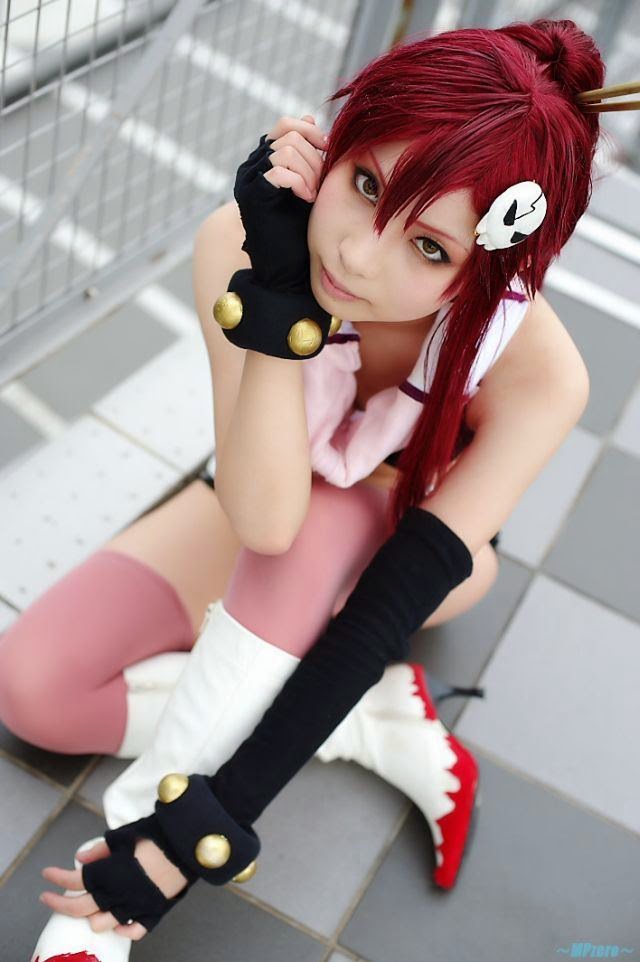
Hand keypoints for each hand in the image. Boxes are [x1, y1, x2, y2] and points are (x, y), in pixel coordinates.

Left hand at [39, 836, 188, 941]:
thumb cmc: (156, 834)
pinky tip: (118, 922)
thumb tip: (82, 858)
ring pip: (102, 924)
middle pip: (80, 908)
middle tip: (48, 898)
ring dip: (90, 916)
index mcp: (108, 874)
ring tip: (87, 908)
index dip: (57, 878)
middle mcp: (116, 896)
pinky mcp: (152, 913)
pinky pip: (133, 931)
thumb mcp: (124, 835)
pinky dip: (122, 929)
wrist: (188, 844)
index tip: (46, 874)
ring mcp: (134, 908)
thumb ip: (101, 849)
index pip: (74, 880)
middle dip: (59, 903)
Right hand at [233, 114, 326, 291]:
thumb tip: (310, 117)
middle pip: (288, 135)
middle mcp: (251, 168)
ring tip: (313, 196)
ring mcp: (248, 181)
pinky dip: (299, 182)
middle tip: (319, 187)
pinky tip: (306, 199)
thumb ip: (309, 155)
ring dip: (309, 172)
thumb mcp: (310, 185)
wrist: (285, 272)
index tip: (328, 152)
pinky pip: (278, 171)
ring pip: (285, 150)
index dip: (311, 133)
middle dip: (313, 158)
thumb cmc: (299, 234)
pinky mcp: (251, 197)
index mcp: (264, 162)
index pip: (286, 125)